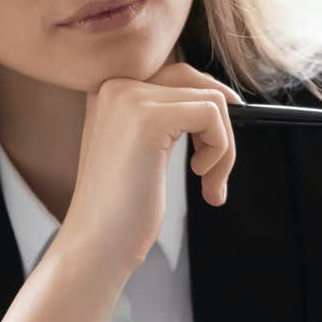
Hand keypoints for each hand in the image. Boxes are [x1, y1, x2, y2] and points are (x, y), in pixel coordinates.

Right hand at [54, 62, 241, 280]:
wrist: (96, 244)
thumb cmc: (122, 209)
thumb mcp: (143, 150)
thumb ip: (167, 118)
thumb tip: (225, 99)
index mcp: (111, 90)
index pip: (179, 76)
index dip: (207, 109)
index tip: (216, 145)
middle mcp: (116, 85)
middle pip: (196, 81)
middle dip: (220, 126)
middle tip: (216, 169)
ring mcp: (130, 98)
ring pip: (212, 99)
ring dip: (224, 147)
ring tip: (209, 183)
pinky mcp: (149, 119)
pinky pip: (212, 114)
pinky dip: (221, 150)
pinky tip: (201, 177)